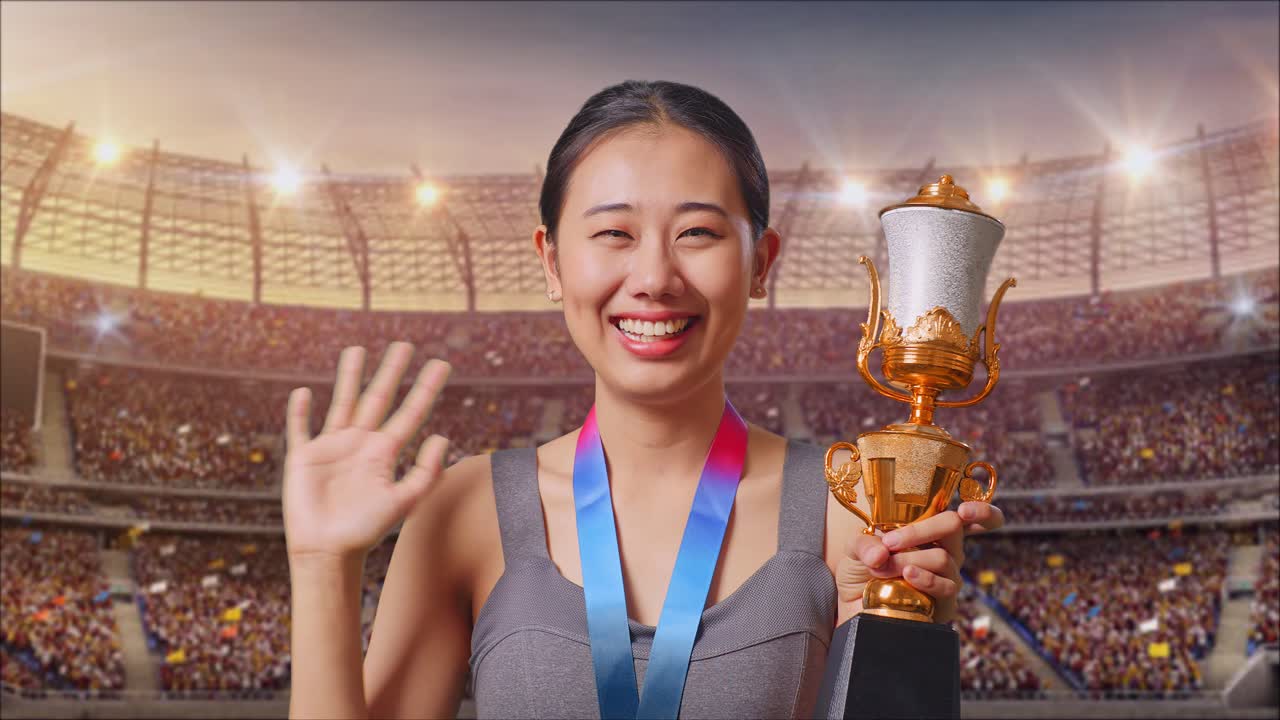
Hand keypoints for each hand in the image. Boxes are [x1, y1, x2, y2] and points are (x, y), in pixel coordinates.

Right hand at [282, 342, 451, 563]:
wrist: (328, 552)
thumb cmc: (366, 531)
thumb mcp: (403, 502)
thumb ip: (425, 472)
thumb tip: (443, 436)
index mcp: (385, 453)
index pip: (410, 413)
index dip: (425, 389)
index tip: (441, 365)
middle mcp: (360, 444)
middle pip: (378, 398)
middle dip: (391, 372)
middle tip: (405, 344)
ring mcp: (332, 448)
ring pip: (342, 402)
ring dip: (349, 377)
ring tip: (357, 349)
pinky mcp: (303, 458)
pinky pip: (300, 429)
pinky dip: (299, 412)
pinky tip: (303, 391)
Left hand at [841, 502, 1004, 623]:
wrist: (856, 606)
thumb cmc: (862, 570)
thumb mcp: (855, 548)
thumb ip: (864, 543)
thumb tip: (882, 552)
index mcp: (931, 531)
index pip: (972, 518)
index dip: (981, 513)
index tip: (964, 510)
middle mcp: (946, 551)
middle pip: (954, 527)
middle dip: (921, 530)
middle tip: (890, 542)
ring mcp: (948, 577)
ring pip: (943, 558)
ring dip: (910, 559)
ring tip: (884, 566)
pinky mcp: (945, 604)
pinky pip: (945, 587)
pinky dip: (925, 579)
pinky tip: (908, 575)